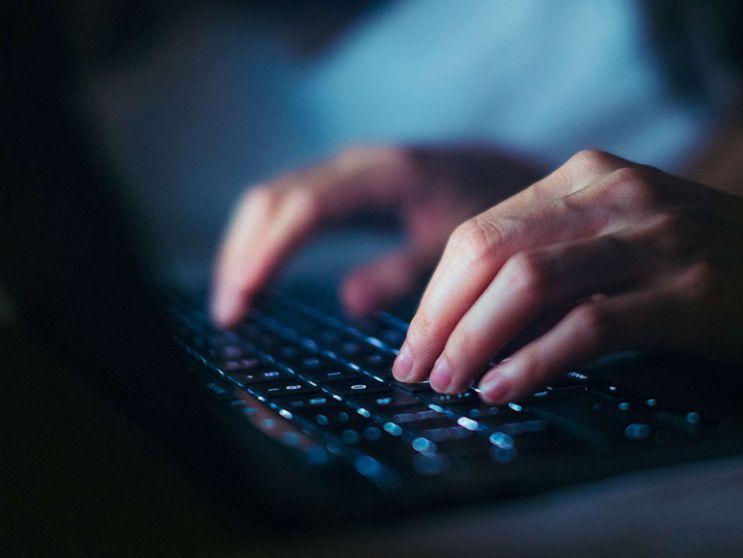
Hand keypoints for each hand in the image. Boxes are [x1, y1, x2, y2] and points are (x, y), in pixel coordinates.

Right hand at [211, 145, 544, 325]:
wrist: (505, 172)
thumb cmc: (488, 210)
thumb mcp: (455, 247)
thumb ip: (406, 273)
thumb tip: (348, 302)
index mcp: (385, 175)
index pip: (307, 207)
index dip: (270, 250)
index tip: (244, 294)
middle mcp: (354, 165)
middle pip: (273, 200)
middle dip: (243, 255)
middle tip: (229, 316)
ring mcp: (342, 171)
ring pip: (270, 201)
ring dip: (244, 250)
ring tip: (231, 308)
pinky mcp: (339, 186)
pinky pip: (285, 208)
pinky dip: (263, 242)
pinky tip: (254, 281)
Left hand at [391, 149, 742, 402]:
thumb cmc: (720, 262)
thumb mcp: (631, 235)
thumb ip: (561, 259)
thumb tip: (475, 318)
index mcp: (590, 175)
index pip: (482, 228)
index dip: (436, 290)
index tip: (415, 341)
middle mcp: (615, 193)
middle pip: (490, 250)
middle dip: (439, 317)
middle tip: (416, 371)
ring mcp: (654, 237)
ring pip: (528, 281)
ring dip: (473, 338)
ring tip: (449, 385)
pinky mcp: (688, 289)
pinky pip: (589, 323)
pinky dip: (534, 360)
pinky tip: (504, 390)